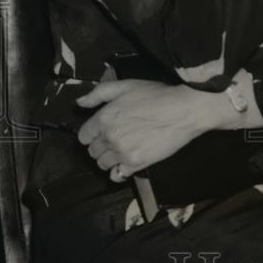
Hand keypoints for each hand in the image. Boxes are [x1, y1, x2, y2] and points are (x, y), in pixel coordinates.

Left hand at [77, 80, 226, 181]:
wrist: (183, 110)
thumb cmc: (157, 95)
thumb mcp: (127, 85)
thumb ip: (99, 93)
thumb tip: (79, 103)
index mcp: (104, 117)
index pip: (84, 136)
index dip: (92, 133)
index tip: (103, 131)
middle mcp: (109, 137)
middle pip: (92, 151)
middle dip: (100, 146)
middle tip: (115, 140)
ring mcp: (121, 152)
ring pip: (102, 164)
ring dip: (109, 159)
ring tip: (122, 151)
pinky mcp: (135, 164)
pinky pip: (116, 176)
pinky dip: (118, 172)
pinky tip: (126, 163)